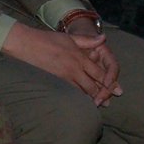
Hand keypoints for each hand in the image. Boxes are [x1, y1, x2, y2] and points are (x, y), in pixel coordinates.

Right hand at [2, 24, 117, 104]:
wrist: (27, 45)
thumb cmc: (48, 39)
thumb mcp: (70, 38)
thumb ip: (88, 40)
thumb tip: (104, 38)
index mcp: (79, 57)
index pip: (99, 73)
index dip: (109, 82)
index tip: (116, 90)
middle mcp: (74, 69)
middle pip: (92, 86)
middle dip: (102, 95)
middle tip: (109, 102)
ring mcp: (64, 77)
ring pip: (81, 92)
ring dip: (90, 99)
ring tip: (98, 105)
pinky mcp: (55, 82)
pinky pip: (70, 92)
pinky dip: (77, 98)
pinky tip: (80, 103)